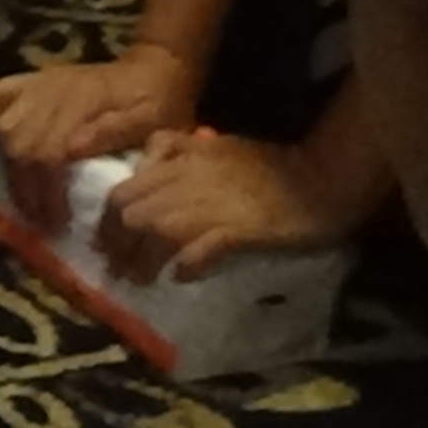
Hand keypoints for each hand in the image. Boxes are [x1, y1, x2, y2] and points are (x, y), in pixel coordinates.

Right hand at [0, 43, 195, 223]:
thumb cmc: (158, 102)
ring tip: (26, 191)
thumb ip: (115, 132)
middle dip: (25, 188)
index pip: (47, 155)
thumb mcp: (153, 121)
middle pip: (18, 145)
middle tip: (41, 216)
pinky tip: (2, 143)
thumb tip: (71, 149)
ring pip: (2, 126)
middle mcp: (54, 92)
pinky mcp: (33, 81)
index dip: (46, 194)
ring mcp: (40, 84)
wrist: (156, 67)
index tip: (57, 221)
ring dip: (8, 164)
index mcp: (84, 104)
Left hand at [99, 125, 360, 282]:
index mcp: (183, 158)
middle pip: (129, 213)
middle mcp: (187, 180)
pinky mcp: (233, 231)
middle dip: (118, 245)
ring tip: (142, 280)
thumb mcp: (216, 147)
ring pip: (155, 233)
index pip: (123, 191)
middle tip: (119, 269)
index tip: (107, 243)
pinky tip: (183, 275)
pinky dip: (184, 266)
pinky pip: (194, 253)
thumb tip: (144, 166)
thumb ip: (178, 153)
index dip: (107, 221)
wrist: (320, 177)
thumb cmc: (270, 167)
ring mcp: (209, 206)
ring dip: (143, 262)